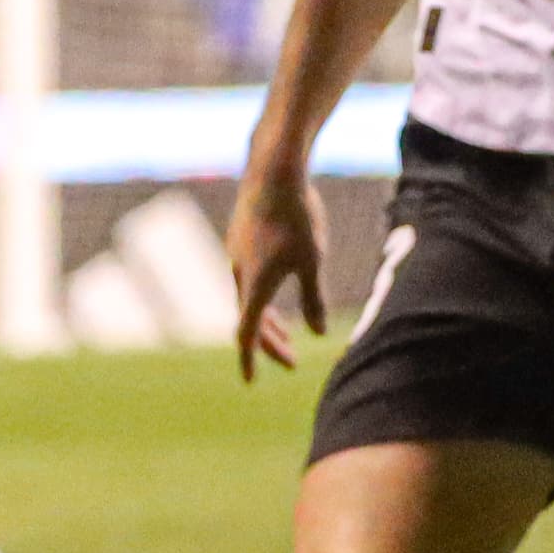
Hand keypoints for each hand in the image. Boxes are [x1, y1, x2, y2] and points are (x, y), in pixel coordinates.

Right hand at [229, 160, 328, 377]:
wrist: (272, 171)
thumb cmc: (297, 217)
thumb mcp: (313, 260)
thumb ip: (313, 299)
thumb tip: (318, 333)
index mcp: (254, 284)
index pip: (246, 333)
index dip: (249, 359)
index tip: (250, 381)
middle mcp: (238, 273)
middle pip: (249, 320)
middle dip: (270, 343)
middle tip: (292, 362)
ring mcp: (235, 254)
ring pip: (247, 298)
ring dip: (266, 320)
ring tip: (286, 332)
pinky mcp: (238, 239)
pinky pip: (246, 279)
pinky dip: (260, 296)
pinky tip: (276, 289)